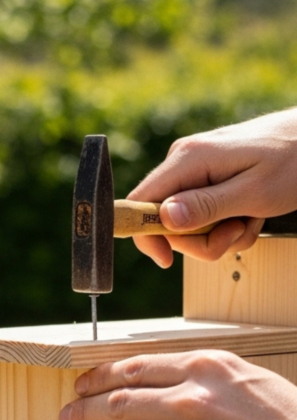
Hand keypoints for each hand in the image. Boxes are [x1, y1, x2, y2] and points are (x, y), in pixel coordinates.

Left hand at [58, 350, 296, 419]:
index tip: (82, 386)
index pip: (134, 369)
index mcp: (207, 369)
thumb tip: (160, 385)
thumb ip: (205, 378)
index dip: (98, 379)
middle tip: (67, 419)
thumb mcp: (250, 381)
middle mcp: (194, 403)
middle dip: (83, 412)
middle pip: (118, 404)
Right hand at [129, 107, 296, 266]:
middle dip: (201, 241)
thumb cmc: (294, 160)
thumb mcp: (253, 192)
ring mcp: (195, 172)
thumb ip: (207, 206)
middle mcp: (184, 162)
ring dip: (220, 235)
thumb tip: (165, 218)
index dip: (145, 237)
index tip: (166, 260)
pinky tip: (250, 214)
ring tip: (249, 219)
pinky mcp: (208, 180)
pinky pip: (204, 217)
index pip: (139, 204)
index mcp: (188, 159)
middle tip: (235, 232)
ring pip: (188, 226)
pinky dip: (227, 226)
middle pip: (165, 224)